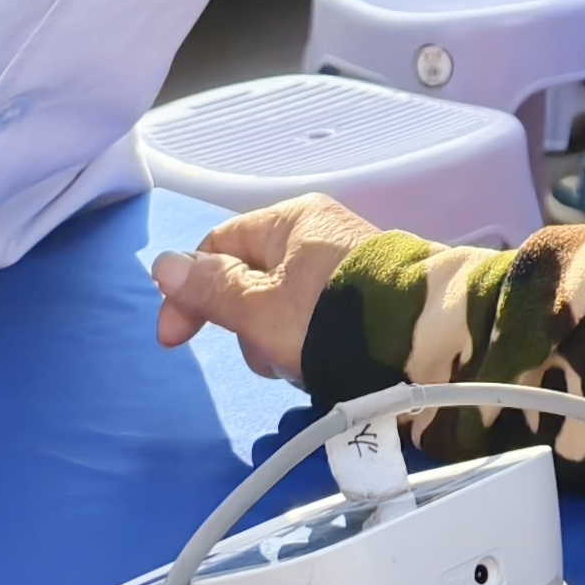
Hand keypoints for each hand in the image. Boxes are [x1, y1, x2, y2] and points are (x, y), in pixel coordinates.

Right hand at [150, 194, 376, 382]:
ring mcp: (343, 268)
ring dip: (278, 343)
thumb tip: (163, 263)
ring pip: (280, 310)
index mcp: (292, 220)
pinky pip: (314, 322)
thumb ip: (211, 289)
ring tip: (303, 361)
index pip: (219, 245)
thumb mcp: (260, 308)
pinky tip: (324, 364)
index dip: (189, 291)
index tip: (174, 341)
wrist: (421, 342)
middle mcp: (319, 235)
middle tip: (268, 352)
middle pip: (250, 282)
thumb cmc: (331, 319)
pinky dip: (309, 345)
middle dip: (247, 327)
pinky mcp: (364, 301)